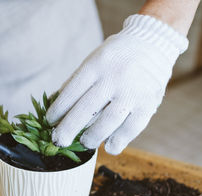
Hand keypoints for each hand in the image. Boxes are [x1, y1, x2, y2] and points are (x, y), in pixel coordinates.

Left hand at [47, 14, 187, 154]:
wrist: (153, 43)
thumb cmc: (115, 57)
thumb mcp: (93, 60)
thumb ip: (76, 83)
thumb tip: (54, 106)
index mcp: (96, 64)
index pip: (71, 92)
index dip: (57, 110)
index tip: (49, 122)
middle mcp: (114, 77)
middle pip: (86, 109)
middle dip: (68, 129)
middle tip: (59, 141)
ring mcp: (132, 91)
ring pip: (108, 122)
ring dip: (93, 137)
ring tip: (85, 142)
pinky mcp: (148, 103)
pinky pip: (131, 128)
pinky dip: (118, 141)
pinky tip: (109, 146)